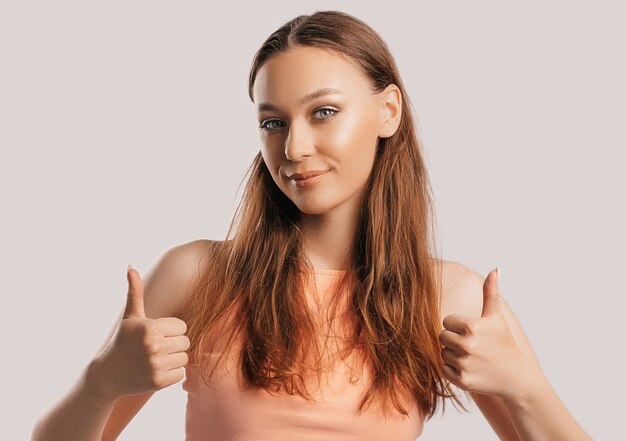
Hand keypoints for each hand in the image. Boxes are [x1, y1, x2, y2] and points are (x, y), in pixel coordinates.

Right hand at [91, 265, 189, 400]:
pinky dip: (171, 374)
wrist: (107, 375)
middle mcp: (153, 346)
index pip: (182, 326)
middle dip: (174, 345)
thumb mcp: (130, 317)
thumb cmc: (123, 341)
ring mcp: (155, 365)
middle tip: (156, 348)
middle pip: (186, 342)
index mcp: (150, 327)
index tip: (157, 335)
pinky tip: (155, 371)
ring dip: (174, 359)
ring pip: (185, 358)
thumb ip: (135, 292)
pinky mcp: (158, 382)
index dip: (171, 330)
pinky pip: (181, 373)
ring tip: (156, 359)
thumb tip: (131, 266)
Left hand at [438, 267, 535, 398]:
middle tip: (472, 345)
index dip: (458, 325)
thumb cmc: (504, 343)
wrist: (516, 377)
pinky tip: (470, 368)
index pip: (447, 321)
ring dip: (453, 354)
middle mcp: (467, 345)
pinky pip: (444, 369)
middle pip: (442, 336)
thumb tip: (495, 268)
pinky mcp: (462, 380)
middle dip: (454, 339)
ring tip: (473, 357)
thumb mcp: (496, 317)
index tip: (473, 332)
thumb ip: (491, 292)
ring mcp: (464, 364)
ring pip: (443, 353)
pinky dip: (453, 369)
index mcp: (472, 326)